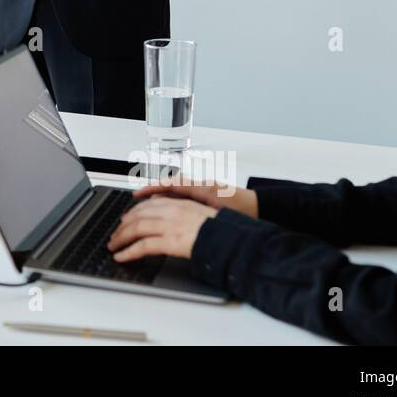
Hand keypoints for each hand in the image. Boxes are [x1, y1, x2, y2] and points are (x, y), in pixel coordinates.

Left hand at [106, 195, 216, 261]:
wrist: (233, 238)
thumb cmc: (221, 230)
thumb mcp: (200, 215)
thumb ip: (182, 215)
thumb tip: (171, 222)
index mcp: (179, 203)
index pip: (148, 205)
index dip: (133, 212)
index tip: (124, 219)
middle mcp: (172, 210)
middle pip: (138, 215)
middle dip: (122, 226)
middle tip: (115, 235)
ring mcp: (170, 225)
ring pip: (136, 229)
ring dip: (120, 239)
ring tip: (113, 246)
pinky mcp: (171, 241)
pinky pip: (143, 246)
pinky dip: (128, 252)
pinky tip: (121, 257)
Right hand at [132, 176, 258, 217]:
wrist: (262, 209)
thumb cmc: (245, 211)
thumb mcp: (221, 213)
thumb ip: (201, 211)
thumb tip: (181, 212)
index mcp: (202, 187)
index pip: (171, 183)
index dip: (152, 188)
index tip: (138, 194)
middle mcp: (199, 186)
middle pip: (168, 187)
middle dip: (150, 194)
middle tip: (135, 204)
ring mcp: (201, 192)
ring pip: (174, 193)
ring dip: (158, 199)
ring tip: (144, 209)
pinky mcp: (204, 198)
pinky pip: (181, 197)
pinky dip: (169, 202)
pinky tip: (164, 212)